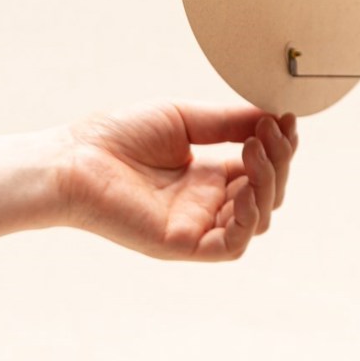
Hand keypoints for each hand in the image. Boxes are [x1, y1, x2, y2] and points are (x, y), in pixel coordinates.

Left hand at [58, 101, 297, 260]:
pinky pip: (232, 244)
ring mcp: (198, 226)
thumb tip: (273, 116)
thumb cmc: (115, 137)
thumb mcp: (183, 119)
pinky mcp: (184, 245)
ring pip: (258, 218)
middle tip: (270, 131)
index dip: (279, 147)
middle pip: (267, 194)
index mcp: (208, 176)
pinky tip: (244, 188)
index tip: (285, 118)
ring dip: (268, 184)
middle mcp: (208, 203)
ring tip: (254, 150)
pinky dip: (248, 218)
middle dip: (278, 162)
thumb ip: (228, 123)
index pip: (261, 169)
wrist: (73, 159)